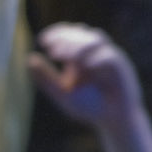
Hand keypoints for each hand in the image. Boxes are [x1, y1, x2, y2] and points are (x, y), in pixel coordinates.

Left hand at [27, 23, 142, 136]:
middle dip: (67, 38)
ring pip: (96, 39)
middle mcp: (94, 53)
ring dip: (79, 45)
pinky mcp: (121, 66)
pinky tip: (85, 65)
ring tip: (61, 56)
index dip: (58, 32)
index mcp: (79, 57)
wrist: (112, 120)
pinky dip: (96, 58)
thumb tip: (30, 58)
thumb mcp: (62, 93)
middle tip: (53, 51)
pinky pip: (109, 56)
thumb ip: (46, 78)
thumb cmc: (88, 107)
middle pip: (82, 32)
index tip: (43, 39)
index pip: (70, 35)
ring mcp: (108, 57)